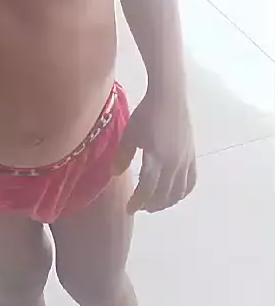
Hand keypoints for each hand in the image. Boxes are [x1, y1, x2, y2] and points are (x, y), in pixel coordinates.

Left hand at [115, 92, 195, 213]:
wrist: (169, 97)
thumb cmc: (146, 113)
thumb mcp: (130, 134)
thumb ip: (123, 156)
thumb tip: (114, 174)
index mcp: (155, 159)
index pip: (146, 190)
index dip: (138, 202)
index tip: (129, 208)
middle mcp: (173, 164)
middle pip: (163, 194)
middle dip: (151, 204)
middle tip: (141, 207)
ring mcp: (185, 161)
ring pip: (179, 192)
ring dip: (167, 202)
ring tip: (156, 203)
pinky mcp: (192, 155)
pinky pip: (191, 181)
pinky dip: (183, 192)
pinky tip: (175, 193)